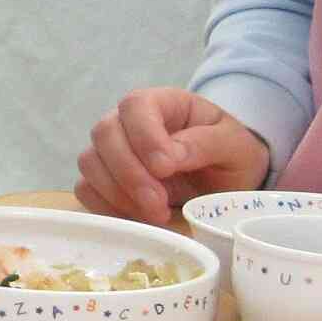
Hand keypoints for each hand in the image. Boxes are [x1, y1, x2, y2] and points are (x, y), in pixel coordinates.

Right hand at [75, 87, 270, 224]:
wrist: (226, 184)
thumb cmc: (231, 158)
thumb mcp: (234, 146)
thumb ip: (205, 144)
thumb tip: (168, 157)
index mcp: (163, 103)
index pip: (136, 105)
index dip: (143, 135)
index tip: (165, 168)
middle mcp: (129, 122)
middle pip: (104, 134)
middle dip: (129, 173)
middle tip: (158, 202)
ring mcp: (112, 152)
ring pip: (90, 163)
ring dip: (118, 193)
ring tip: (156, 214)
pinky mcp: (105, 181)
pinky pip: (87, 191)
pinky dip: (108, 207)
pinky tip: (139, 217)